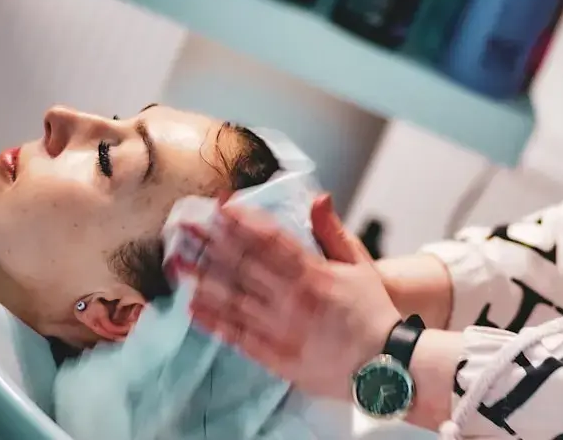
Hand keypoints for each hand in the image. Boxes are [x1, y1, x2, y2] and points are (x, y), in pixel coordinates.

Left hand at [186, 194, 401, 400]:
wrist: (384, 364)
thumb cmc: (372, 311)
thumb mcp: (359, 264)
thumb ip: (332, 231)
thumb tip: (317, 197)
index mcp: (314, 272)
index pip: (270, 239)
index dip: (242, 221)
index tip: (220, 206)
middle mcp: (293, 297)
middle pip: (244, 264)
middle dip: (212, 241)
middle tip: (185, 225)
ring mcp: (281, 327)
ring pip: (234, 297)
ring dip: (204, 276)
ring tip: (178, 259)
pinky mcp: (275, 355)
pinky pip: (237, 334)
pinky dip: (214, 319)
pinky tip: (193, 305)